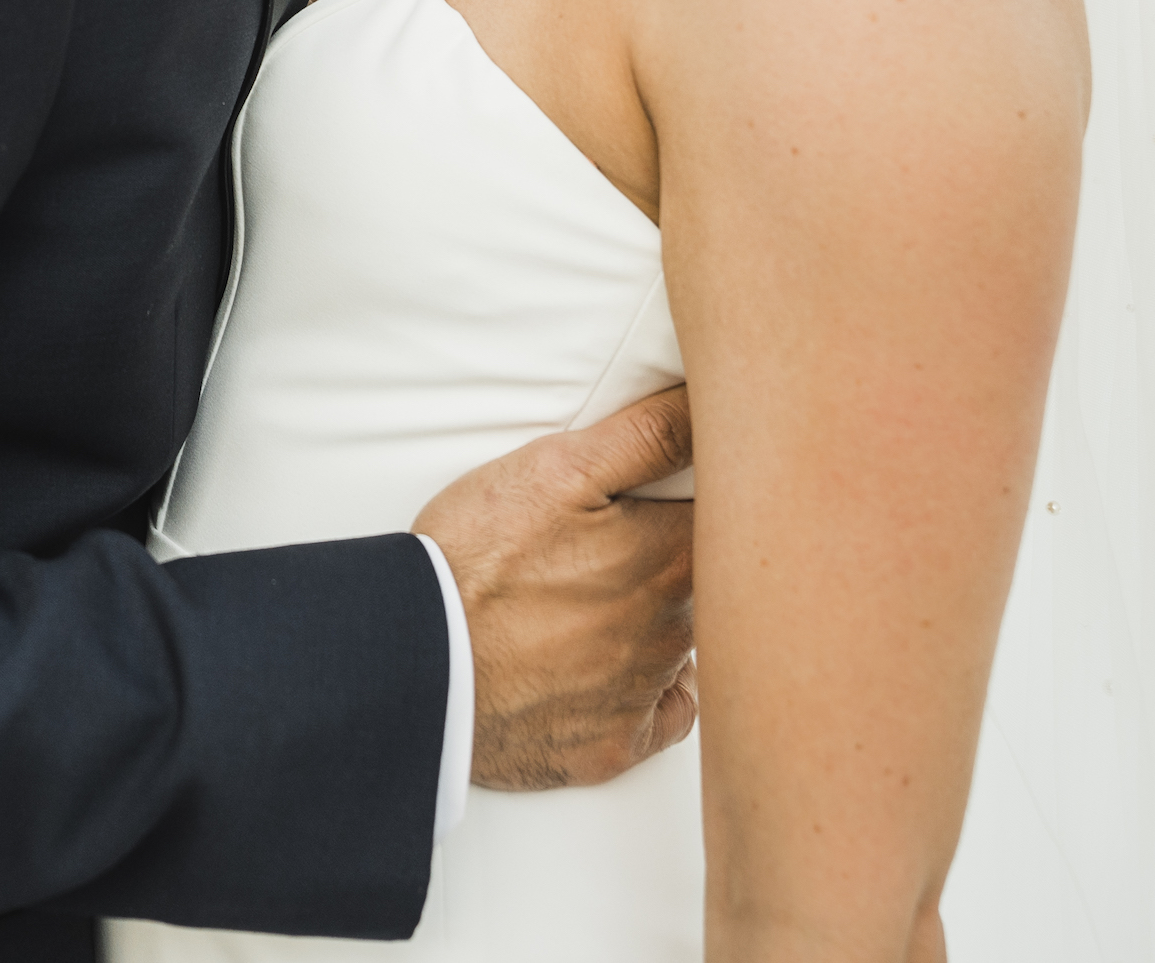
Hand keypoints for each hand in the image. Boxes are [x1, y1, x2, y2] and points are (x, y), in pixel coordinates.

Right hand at [414, 385, 695, 790]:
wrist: (414, 657)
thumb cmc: (481, 554)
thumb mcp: (559, 469)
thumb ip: (649, 437)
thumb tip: (716, 407)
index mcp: (670, 559)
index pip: (740, 524)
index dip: (723, 502)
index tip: (691, 491)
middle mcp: (675, 633)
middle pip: (713, 588)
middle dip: (688, 561)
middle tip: (629, 543)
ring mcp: (644, 696)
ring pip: (682, 646)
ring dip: (658, 620)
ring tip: (599, 597)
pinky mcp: (612, 747)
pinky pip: (658, 715)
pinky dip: (645, 691)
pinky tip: (606, 663)